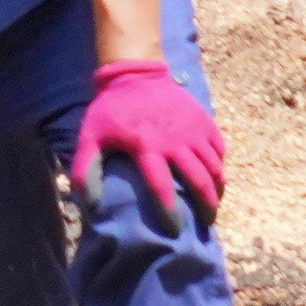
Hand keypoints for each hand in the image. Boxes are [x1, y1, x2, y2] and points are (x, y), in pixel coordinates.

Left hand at [70, 63, 227, 234]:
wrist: (136, 74)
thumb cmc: (111, 110)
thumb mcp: (90, 137)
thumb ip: (86, 171)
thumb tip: (89, 206)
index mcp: (147, 147)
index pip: (162, 188)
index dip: (170, 213)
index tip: (175, 231)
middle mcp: (176, 141)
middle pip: (199, 181)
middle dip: (206, 207)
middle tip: (206, 224)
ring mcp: (193, 130)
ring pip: (215, 167)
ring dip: (217, 189)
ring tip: (213, 205)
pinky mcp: (204, 121)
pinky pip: (219, 149)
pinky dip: (219, 166)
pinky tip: (214, 177)